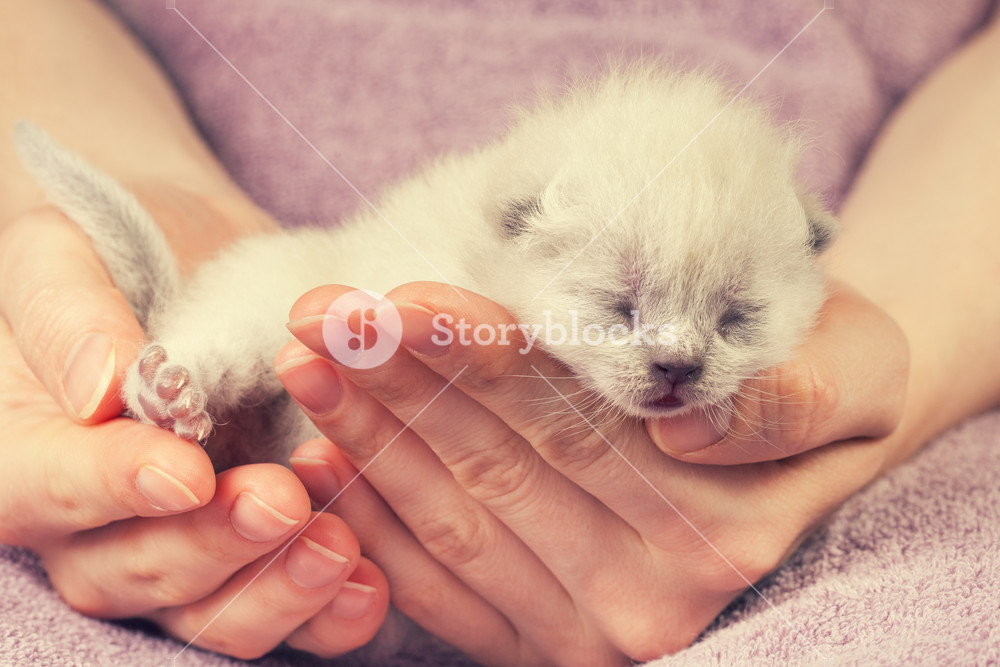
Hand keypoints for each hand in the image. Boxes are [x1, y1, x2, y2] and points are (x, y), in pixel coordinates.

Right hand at [0, 204, 387, 658]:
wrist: (198, 260)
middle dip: (212, 544)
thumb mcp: (68, 248)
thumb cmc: (118, 248)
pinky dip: (326, 611)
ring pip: (207, 612)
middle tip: (283, 501)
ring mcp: (175, 548)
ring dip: (274, 591)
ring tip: (338, 546)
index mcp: (29, 448)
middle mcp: (92, 521)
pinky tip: (369, 584)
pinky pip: (279, 610)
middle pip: (130, 571)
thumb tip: (97, 391)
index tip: (185, 472)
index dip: (111, 489)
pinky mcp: (251, 557)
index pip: (45, 490)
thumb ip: (67, 311)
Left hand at [279, 281, 908, 664]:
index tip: (394, 296)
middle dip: (398, 384)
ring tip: (309, 357)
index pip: (571, 424)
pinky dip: (374, 516)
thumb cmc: (814, 376)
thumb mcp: (852, 367)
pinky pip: (435, 585)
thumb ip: (787, 398)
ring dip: (369, 437)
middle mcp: (654, 597)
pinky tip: (327, 452)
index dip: (476, 357)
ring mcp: (587, 631)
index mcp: (722, 525)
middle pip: (497, 468)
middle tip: (321, 312)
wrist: (804, 442)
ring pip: (453, 520)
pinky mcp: (536, 644)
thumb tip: (684, 423)